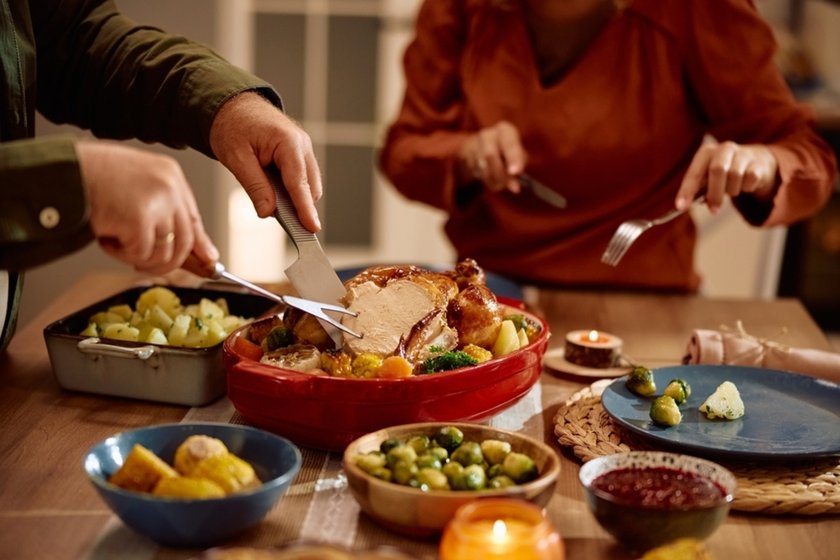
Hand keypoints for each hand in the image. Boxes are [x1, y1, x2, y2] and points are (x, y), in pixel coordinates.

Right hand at [76, 140, 217, 274]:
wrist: (64, 171)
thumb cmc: (92, 176)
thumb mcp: (137, 186)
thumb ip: (165, 210)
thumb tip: (200, 248)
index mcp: (171, 175)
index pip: (193, 218)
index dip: (199, 244)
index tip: (206, 260)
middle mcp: (170, 188)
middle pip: (185, 241)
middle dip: (167, 262)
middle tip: (145, 264)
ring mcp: (158, 203)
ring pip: (163, 253)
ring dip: (138, 257)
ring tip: (117, 242)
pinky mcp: (140, 220)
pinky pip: (140, 254)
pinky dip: (121, 254)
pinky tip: (107, 238)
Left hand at [209, 91, 322, 231]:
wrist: (231, 104)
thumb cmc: (232, 125)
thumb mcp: (236, 158)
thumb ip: (255, 186)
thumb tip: (269, 212)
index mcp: (288, 141)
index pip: (299, 182)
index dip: (305, 208)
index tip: (312, 228)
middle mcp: (301, 144)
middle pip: (310, 186)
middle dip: (301, 207)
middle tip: (287, 226)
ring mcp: (303, 148)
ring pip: (308, 184)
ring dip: (296, 198)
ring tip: (273, 204)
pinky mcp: (299, 153)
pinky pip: (302, 177)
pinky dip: (292, 189)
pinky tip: (276, 193)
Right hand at [456, 121, 526, 192]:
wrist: (482, 146)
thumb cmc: (506, 151)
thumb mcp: (518, 154)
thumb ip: (518, 167)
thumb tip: (514, 186)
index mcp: (504, 130)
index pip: (509, 143)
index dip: (513, 157)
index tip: (515, 172)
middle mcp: (487, 134)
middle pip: (490, 155)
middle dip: (500, 174)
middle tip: (512, 187)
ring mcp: (473, 144)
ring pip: (481, 167)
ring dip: (493, 180)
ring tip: (501, 185)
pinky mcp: (463, 154)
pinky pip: (473, 172)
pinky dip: (484, 180)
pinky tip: (490, 178)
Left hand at [676, 139, 778, 213]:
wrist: (756, 162)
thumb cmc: (725, 173)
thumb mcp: (708, 179)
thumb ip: (697, 190)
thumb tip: (684, 205)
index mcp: (706, 153)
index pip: (694, 173)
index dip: (687, 190)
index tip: (681, 207)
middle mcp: (724, 149)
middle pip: (717, 170)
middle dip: (714, 193)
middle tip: (713, 211)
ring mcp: (743, 153)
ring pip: (735, 176)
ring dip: (732, 190)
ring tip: (731, 190)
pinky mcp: (758, 162)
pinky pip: (751, 179)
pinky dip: (747, 187)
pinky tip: (745, 185)